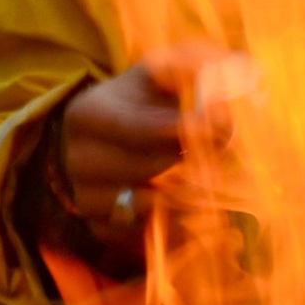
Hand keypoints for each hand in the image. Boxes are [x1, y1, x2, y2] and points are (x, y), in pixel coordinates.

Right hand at [50, 40, 230, 253]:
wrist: (118, 132)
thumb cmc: (149, 97)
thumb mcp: (164, 69)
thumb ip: (191, 66)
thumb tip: (216, 93)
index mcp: (87, 114)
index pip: (140, 129)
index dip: (186, 129)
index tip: (226, 126)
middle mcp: (78, 160)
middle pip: (146, 169)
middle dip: (192, 161)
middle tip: (226, 151)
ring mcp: (86, 199)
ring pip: (146, 208)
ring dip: (188, 196)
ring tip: (212, 177)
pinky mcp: (101, 230)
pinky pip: (142, 238)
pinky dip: (175, 227)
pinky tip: (195, 207)